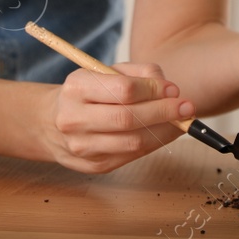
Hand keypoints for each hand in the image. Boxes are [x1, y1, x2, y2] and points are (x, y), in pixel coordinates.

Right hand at [38, 61, 195, 173]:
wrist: (51, 122)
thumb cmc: (88, 92)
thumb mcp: (105, 72)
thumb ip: (138, 73)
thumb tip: (169, 89)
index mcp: (76, 88)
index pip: (123, 90)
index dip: (153, 90)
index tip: (174, 89)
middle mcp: (73, 119)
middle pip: (128, 118)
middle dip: (163, 112)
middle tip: (187, 107)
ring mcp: (81, 147)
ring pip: (132, 142)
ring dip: (163, 132)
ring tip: (180, 122)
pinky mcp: (92, 166)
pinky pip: (130, 157)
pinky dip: (153, 144)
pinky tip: (164, 134)